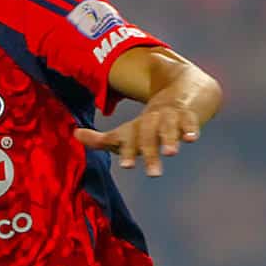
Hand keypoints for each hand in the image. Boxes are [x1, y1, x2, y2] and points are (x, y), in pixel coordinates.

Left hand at [74, 102, 201, 177]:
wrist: (179, 91)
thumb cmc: (147, 122)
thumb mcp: (127, 131)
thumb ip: (101, 139)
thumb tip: (74, 134)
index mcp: (135, 127)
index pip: (127, 139)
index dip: (127, 152)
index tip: (127, 167)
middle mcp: (151, 121)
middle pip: (148, 136)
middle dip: (149, 152)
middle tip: (153, 174)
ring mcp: (170, 117)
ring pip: (169, 127)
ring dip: (169, 139)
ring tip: (170, 153)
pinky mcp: (188, 115)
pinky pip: (190, 121)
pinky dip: (190, 129)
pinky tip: (191, 138)